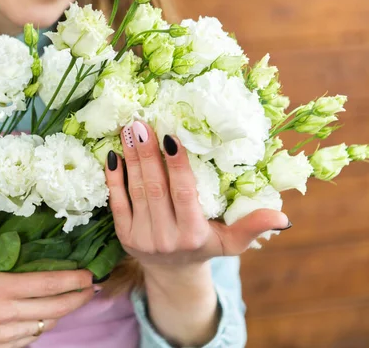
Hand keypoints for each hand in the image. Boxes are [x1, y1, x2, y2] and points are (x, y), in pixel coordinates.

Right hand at [0, 187, 94, 347]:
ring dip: (62, 314)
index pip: (45, 284)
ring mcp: (3, 336)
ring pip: (44, 326)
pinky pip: (29, 340)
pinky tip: (44, 321)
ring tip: (73, 301)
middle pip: (54, 309)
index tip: (88, 274)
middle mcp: (6, 315)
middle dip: (77, 298)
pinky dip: (42, 329)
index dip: (71, 280)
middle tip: (92, 288)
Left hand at [105, 121, 290, 270]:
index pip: (184, 194)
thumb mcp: (232, 242)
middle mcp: (166, 238)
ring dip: (131, 160)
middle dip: (148, 155)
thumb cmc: (205, 246)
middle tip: (142, 124)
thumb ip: (252, 227)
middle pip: (155, 189)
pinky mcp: (124, 236)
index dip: (177, 166)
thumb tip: (284, 218)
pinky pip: (117, 203)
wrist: (172, 272)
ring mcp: (141, 238)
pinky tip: (113, 155)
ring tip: (129, 131)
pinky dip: (114, 179)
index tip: (171, 137)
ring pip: (136, 192)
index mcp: (194, 235)